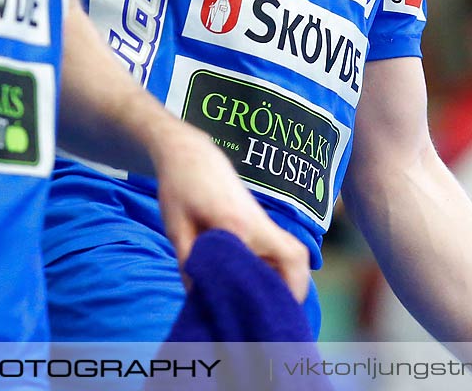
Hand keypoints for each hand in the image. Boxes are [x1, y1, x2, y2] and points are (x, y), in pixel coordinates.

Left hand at [150, 121, 310, 303]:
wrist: (191, 154)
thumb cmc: (180, 188)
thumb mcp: (176, 229)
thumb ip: (189, 264)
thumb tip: (199, 299)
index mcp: (236, 226)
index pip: (260, 267)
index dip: (265, 294)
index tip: (257, 316)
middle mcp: (258, 224)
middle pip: (295, 258)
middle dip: (295, 289)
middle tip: (279, 316)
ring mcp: (263, 220)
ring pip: (294, 253)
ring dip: (293, 278)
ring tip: (276, 306)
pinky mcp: (261, 220)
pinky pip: (284, 247)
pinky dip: (284, 268)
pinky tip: (268, 286)